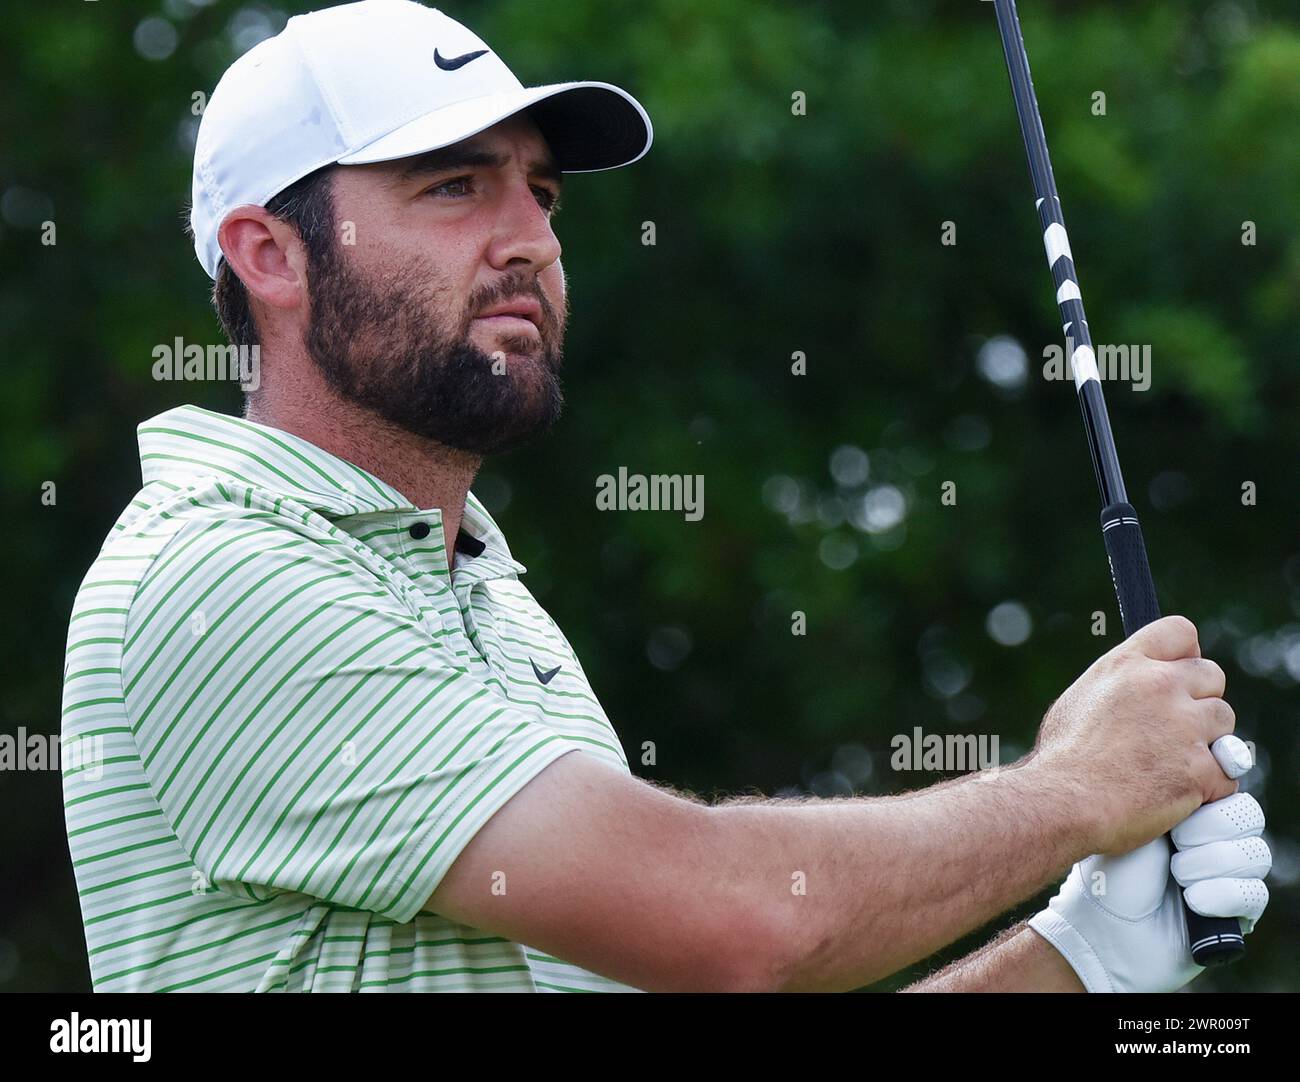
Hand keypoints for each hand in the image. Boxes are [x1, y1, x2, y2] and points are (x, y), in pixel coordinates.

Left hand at [1028, 790, 1269, 992]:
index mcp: (1190, 811)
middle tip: (1175, 841)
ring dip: (1208, 864)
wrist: (1103, 923)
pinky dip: (1219, 894)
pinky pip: (1254, 893)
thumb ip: (1174, 789)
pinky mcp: (1237, 912)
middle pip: (1248, 816)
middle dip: (1209, 828)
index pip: (1229, 787)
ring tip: (1176, 874)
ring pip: (1255, 854)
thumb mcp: (1138, 818)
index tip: (1197, 791)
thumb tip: (1217, 757)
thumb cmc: (1112, 868)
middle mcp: (1214, 840)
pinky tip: (1192, 900)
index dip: (1218, 787)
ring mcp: (1228, 876)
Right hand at [1033, 615, 1238, 854]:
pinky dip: (1208, 787)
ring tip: (1171, 764)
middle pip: (1212, 676)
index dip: (1185, 654)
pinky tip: (1178, 794)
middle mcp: (1159, 686)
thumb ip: (1121, 685)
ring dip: (1208, 743)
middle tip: (1175, 729)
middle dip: (1199, 701)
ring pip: (1225, 723)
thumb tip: (1141, 687)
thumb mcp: (1080, 699)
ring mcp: (1184, 726)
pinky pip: (1226, 773)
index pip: (1180, 632)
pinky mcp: (1199, 768)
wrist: (1062, 802)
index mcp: (1126, 665)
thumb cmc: (1062, 759)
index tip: (1179, 676)